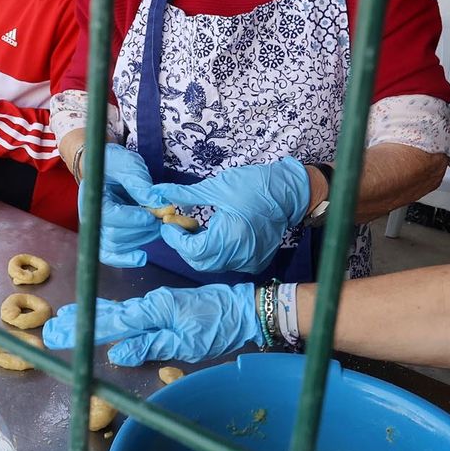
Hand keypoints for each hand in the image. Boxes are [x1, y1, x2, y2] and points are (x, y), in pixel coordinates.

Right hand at [41, 283, 258, 364]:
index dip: (83, 329)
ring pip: (118, 312)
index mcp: (154, 310)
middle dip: (80, 322)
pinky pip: (131, 313)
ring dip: (91, 318)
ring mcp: (157, 303)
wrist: (244, 309)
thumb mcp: (186, 344)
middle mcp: (151, 303)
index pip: (111, 322)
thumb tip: (116, 354)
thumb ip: (150, 346)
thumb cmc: (219, 327)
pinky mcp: (164, 306)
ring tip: (66, 321)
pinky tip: (103, 318)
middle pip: (109, 314)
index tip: (58, 333)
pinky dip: (111, 316)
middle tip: (51, 330)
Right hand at [80, 143, 160, 268]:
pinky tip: (142, 257)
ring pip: (116, 246)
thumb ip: (140, 184)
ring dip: (141, 239)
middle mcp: (91, 216)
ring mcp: (97, 228)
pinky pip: (110, 255)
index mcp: (92, 195)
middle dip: (142, 229)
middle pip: (114, 234)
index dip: (132, 218)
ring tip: (157, 225)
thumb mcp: (128, 165)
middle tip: (161, 219)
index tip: (151, 215)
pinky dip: (126, 259)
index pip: (109, 216)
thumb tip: (159, 203)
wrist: (105, 168)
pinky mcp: (105, 236)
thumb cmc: (114, 164)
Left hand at [149, 158, 310, 274]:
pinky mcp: (255, 262)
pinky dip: (216, 252)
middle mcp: (239, 256)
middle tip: (180, 225)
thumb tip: (160, 192)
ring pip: (213, 264)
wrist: (290, 193)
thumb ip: (186, 194)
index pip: (192, 250)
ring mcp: (248, 262)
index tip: (168, 223)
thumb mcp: (217, 187)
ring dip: (199, 249)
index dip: (175, 238)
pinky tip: (215, 234)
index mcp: (229, 238)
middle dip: (185, 245)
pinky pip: (228, 263)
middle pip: (200, 261)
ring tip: (196, 227)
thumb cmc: (255, 186)